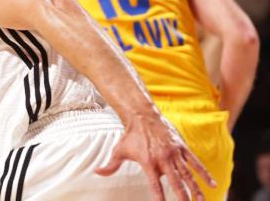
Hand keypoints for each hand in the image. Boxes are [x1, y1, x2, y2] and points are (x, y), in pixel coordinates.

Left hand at [95, 114, 215, 200]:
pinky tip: (212, 183)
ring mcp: (174, 153)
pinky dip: (204, 173)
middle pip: (176, 182)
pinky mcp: (182, 147)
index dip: (160, 197)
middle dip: (183, 197)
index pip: (155, 185)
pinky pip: (196, 162)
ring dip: (196, 189)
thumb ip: (110, 165)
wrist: (142, 116)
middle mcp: (163, 159)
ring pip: (188, 174)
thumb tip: (97, 172)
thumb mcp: (118, 151)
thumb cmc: (130, 136)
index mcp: (148, 163)